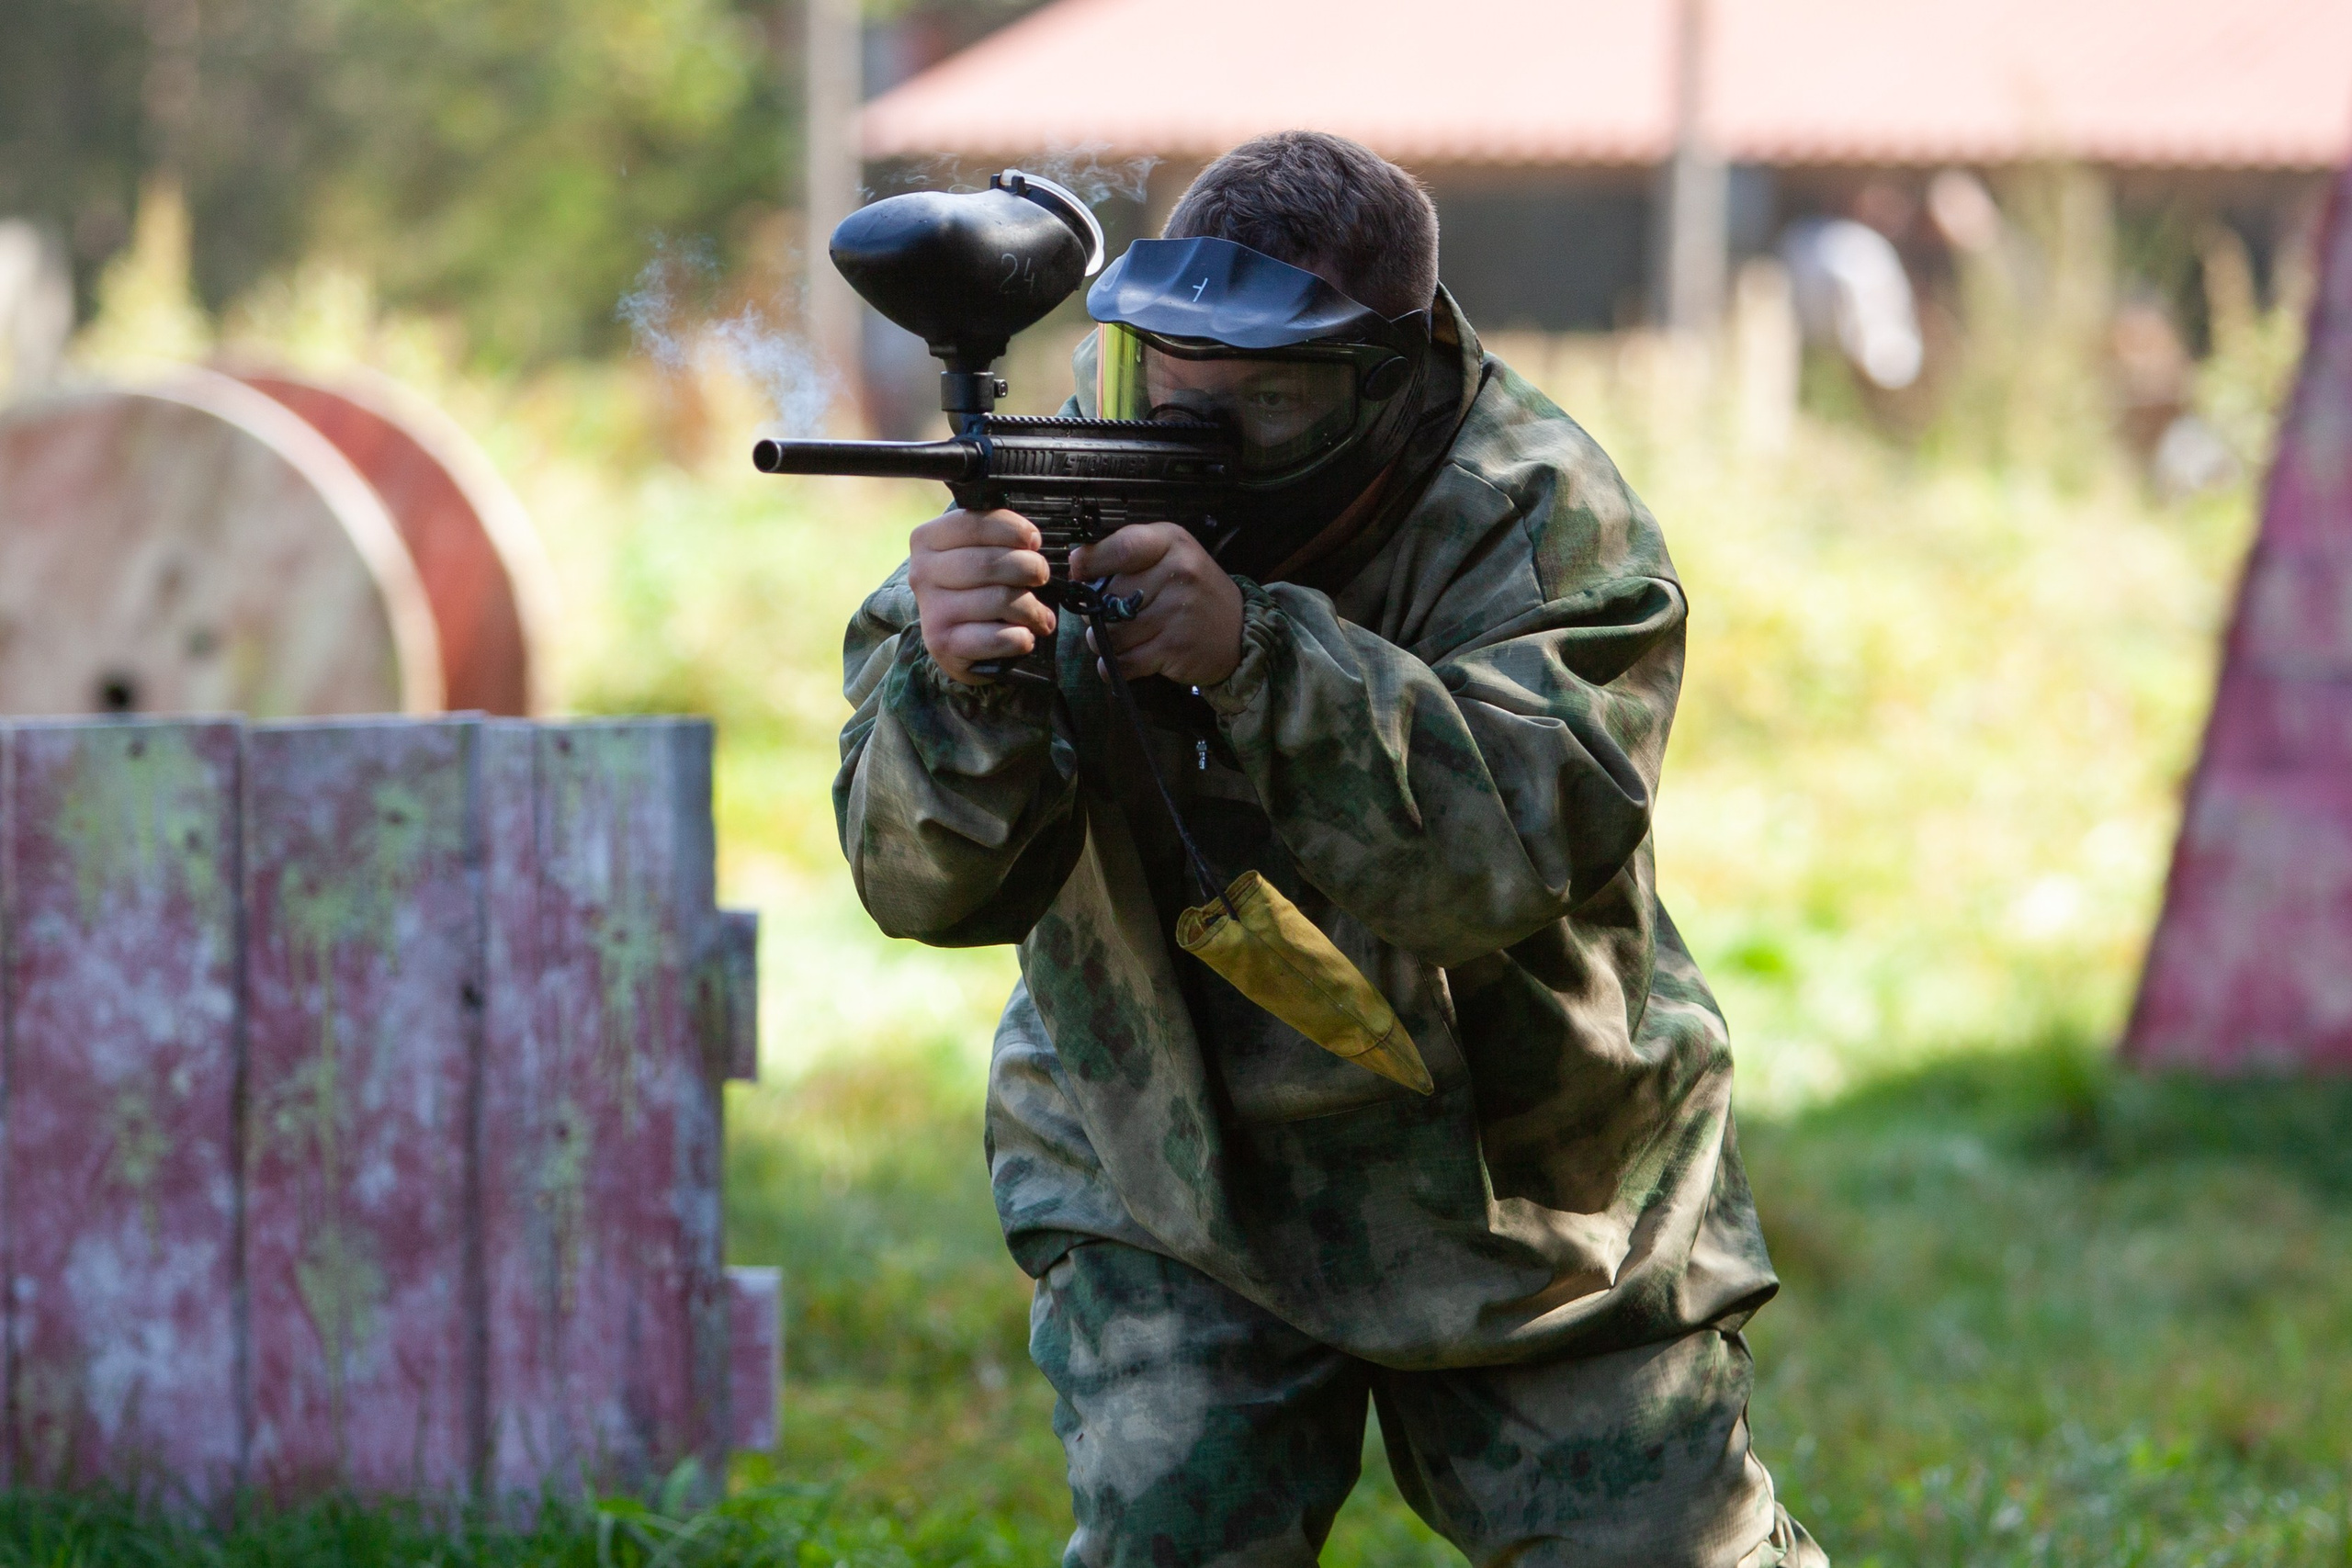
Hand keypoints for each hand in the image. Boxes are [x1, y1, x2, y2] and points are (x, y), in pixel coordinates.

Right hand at [908, 507, 1055, 684]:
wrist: (953, 639)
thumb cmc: (975, 586)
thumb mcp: (980, 550)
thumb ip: (1000, 535)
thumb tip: (1033, 539)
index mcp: (927, 539)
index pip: (975, 524)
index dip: (1014, 530)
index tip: (1033, 541)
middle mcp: (923, 573)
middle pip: (989, 563)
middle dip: (1029, 568)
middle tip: (1041, 576)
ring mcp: (932, 611)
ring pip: (1000, 600)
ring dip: (1032, 609)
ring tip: (1039, 614)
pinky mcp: (944, 645)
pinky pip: (998, 638)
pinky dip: (1022, 638)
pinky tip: (1025, 636)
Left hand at [1068, 523, 1244, 687]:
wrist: (1241, 632)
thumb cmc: (1196, 593)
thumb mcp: (1172, 556)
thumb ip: (1130, 555)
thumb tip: (1078, 568)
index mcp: (1171, 542)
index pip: (1119, 547)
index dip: (1090, 562)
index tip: (1079, 572)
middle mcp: (1177, 572)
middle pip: (1108, 595)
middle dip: (1097, 611)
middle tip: (1110, 616)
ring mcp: (1177, 610)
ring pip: (1111, 632)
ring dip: (1104, 641)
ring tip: (1120, 639)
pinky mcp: (1174, 646)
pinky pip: (1124, 660)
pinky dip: (1114, 666)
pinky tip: (1123, 661)